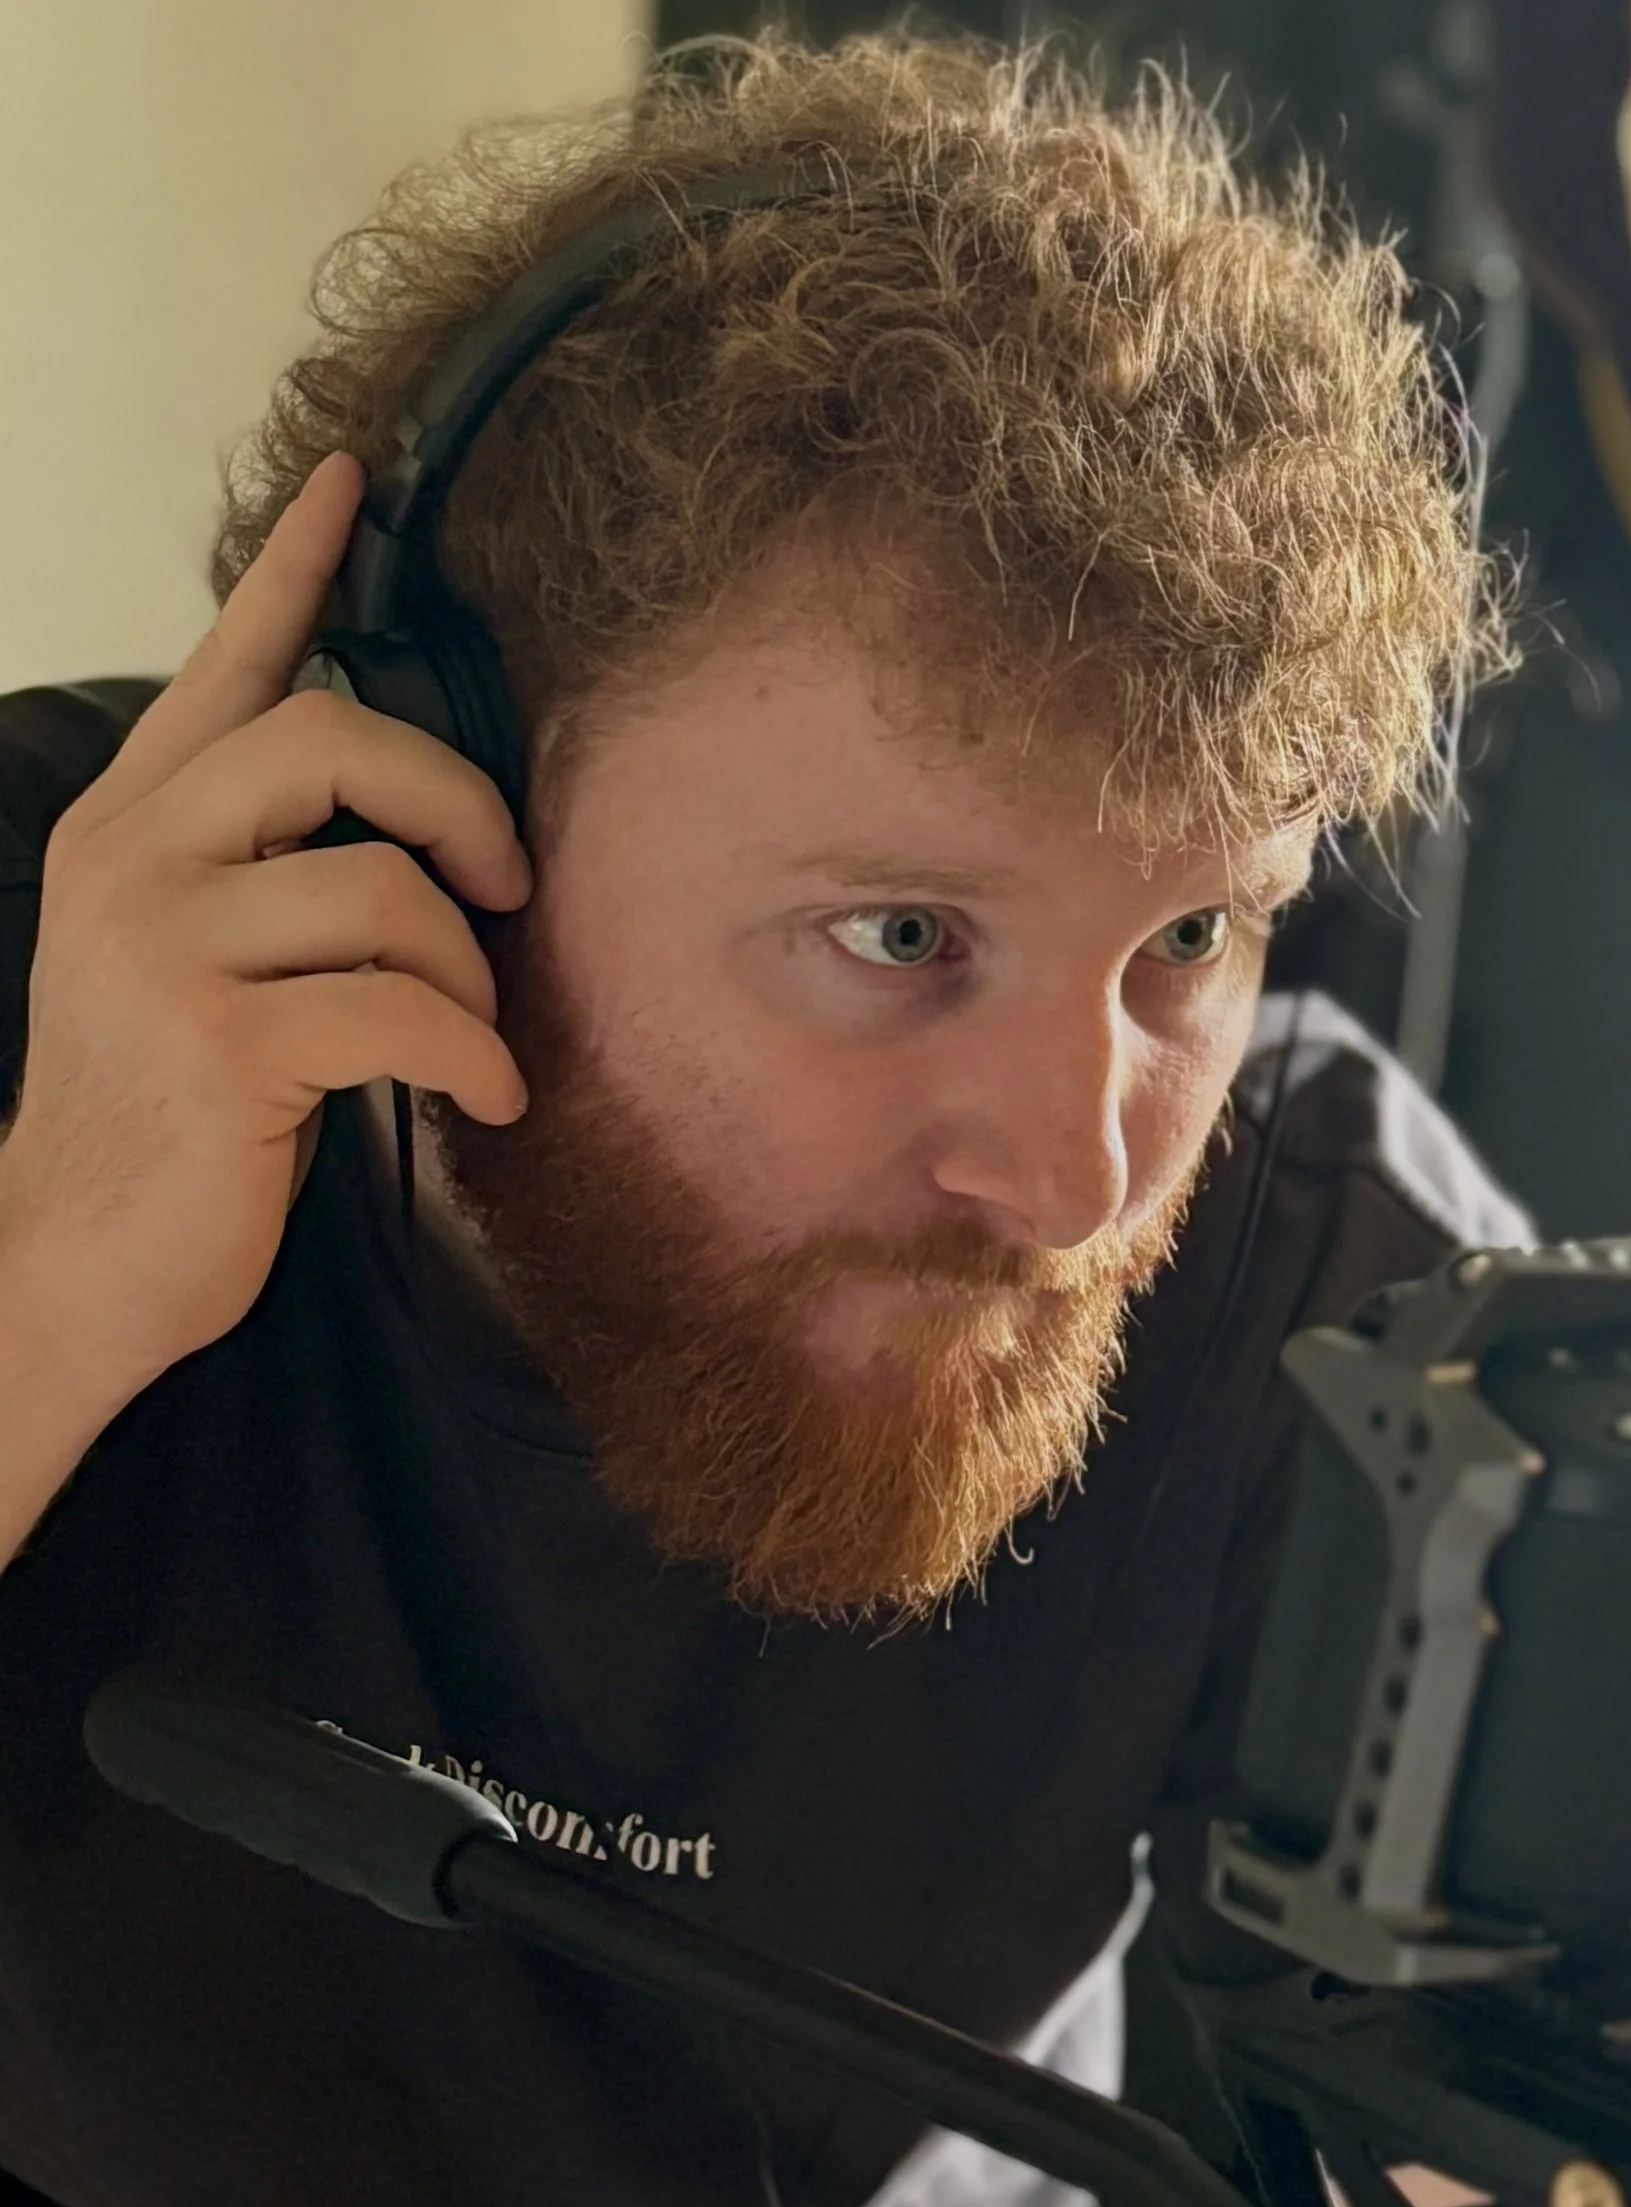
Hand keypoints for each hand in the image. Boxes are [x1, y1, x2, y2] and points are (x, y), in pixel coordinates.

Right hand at [0, 452, 530, 1400]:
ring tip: (474, 1034)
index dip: (292, 569)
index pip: (222, 666)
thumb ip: (261, 872)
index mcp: (132, 824)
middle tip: (506, 886)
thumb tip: (413, 830)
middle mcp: (135, 860)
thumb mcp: (192, 959)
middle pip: (337, 741)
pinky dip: (476, 1060)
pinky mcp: (222, 1047)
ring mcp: (167, 950)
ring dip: (469, 970)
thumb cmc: (170, 1110)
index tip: (351, 481)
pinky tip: (487, 1098)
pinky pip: (407, 1015)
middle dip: (459, 804)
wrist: (77, 1253)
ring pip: (387, 890)